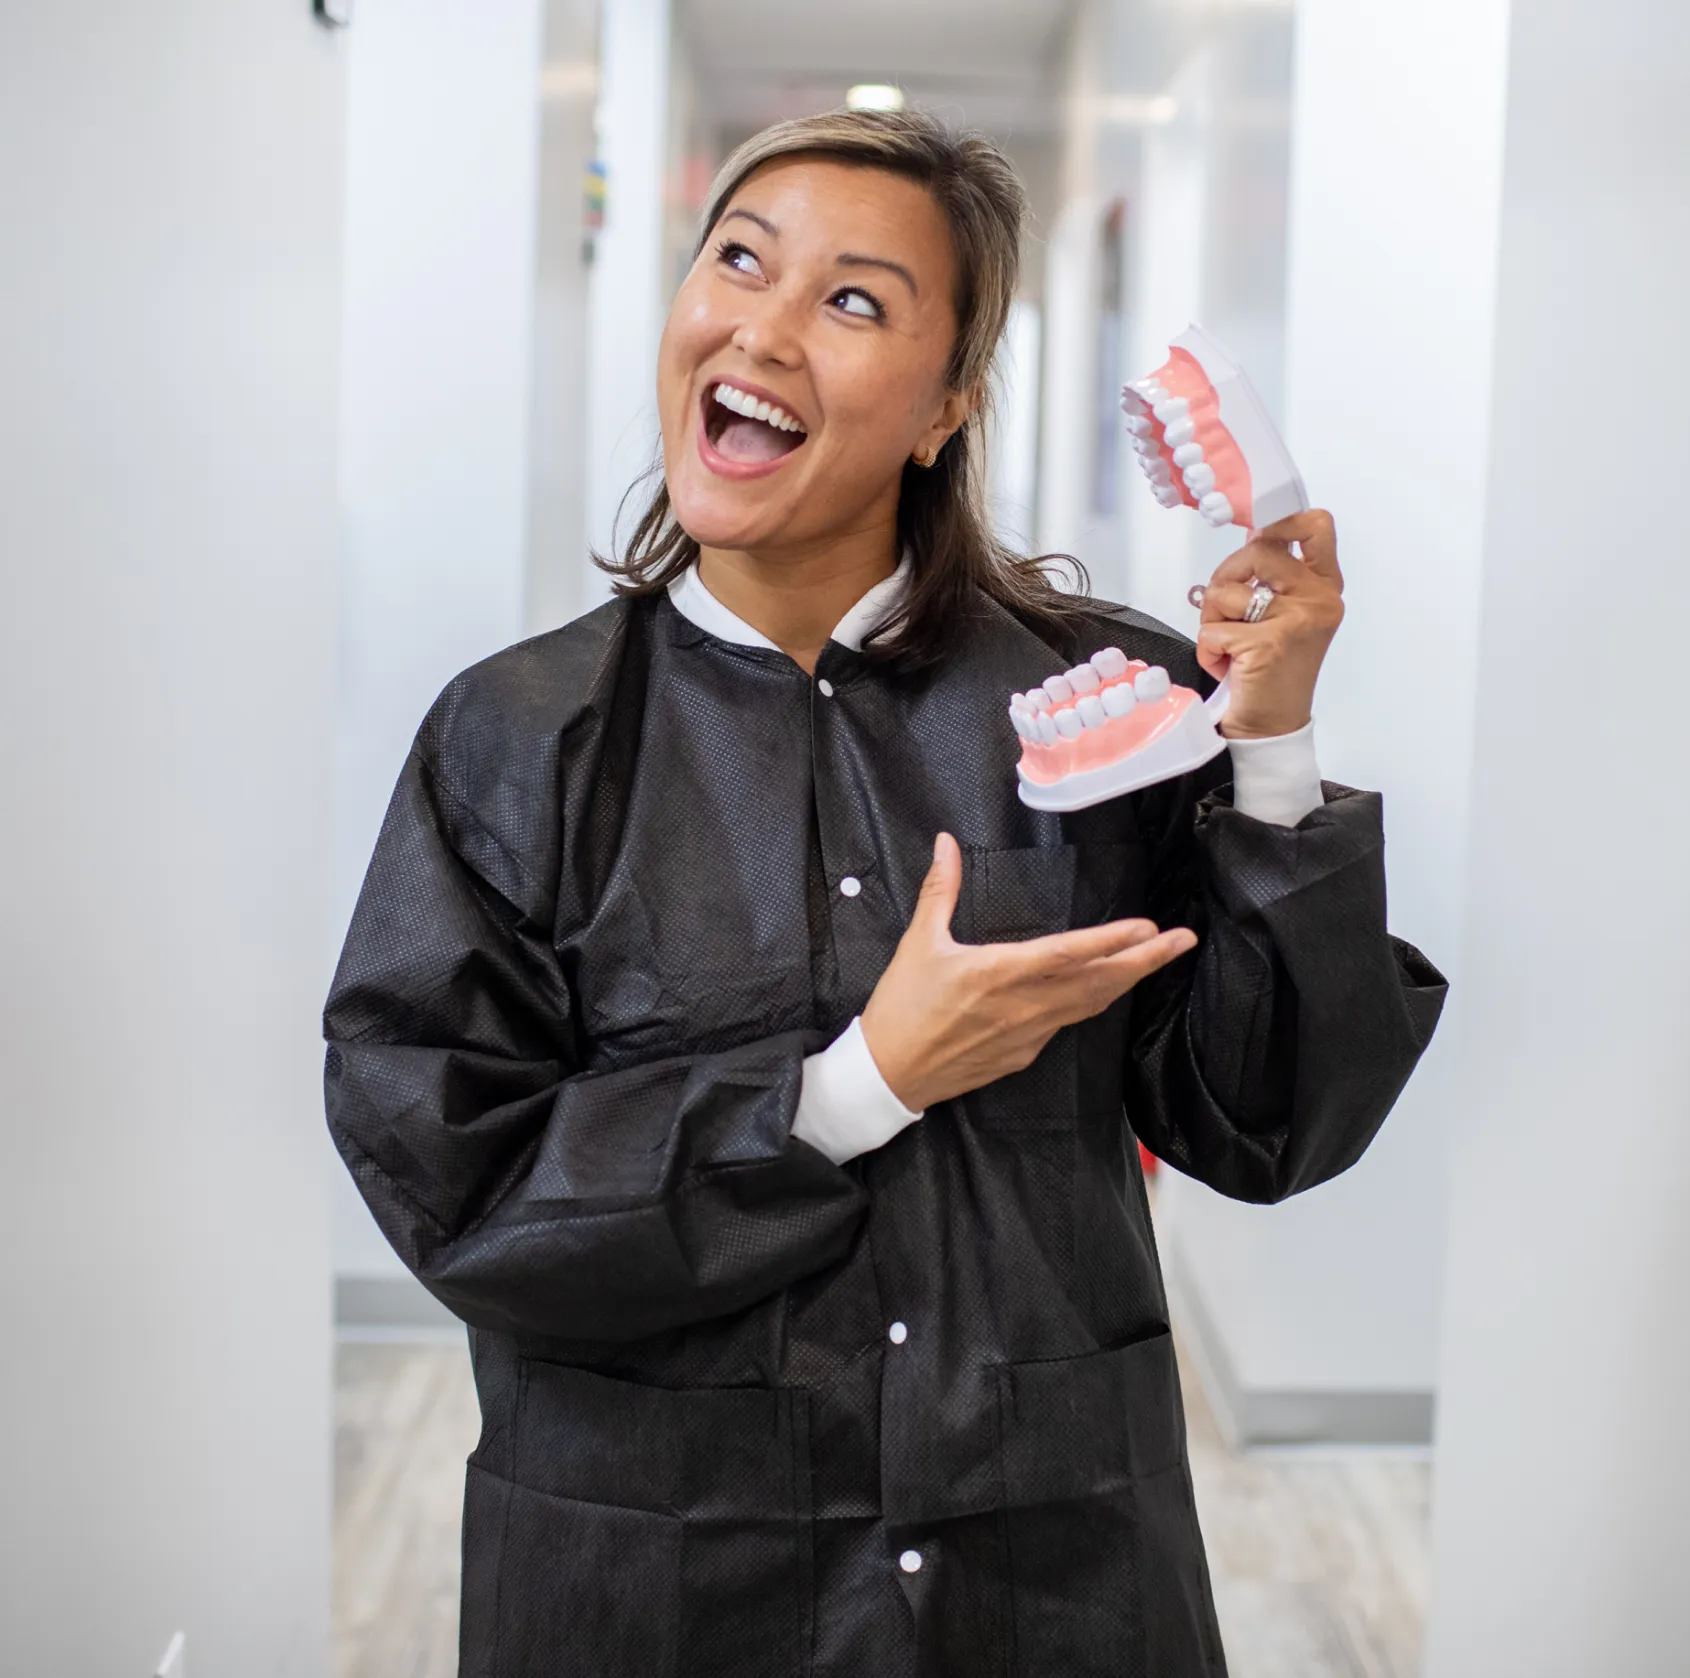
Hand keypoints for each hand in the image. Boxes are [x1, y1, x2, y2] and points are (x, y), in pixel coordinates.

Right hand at [859, 833, 1198, 1111]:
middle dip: (1145, 961)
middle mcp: (1024, 1005)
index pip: (1069, 954)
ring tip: (1156, 960)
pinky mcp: (1024, 1054)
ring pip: (1089, 1005)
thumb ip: (940, 890)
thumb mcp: (918, 943)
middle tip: (1182, 941)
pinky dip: (1091, 1002)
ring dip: (1125, 981)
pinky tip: (1104, 989)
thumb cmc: (902, 1006)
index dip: (1113, 940)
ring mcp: (1028, 1034)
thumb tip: (946, 843)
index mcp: (999, 972)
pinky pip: (1066, 1023)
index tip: (1149, 927)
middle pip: (1098, 982)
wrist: (890, 1072)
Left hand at [1197, 510, 1343, 738]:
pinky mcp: (1266, 644)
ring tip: (1229, 646)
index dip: (1280, 521)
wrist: (1272, 727)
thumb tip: (1253, 534)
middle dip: (1225, 577)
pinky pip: (1211, 630)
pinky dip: (1207, 650)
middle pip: (1257, 550)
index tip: (1257, 537)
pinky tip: (1226, 667)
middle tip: (1224, 610)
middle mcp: (1318, 600)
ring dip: (1212, 620)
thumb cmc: (1272, 671)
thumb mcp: (1286, 616)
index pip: (1316, 526)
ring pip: (1225, 591)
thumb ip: (1276, 577)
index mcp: (1324, 588)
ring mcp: (1295, 621)